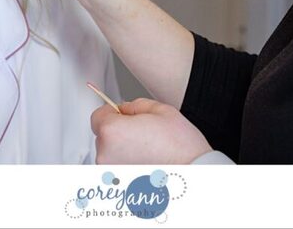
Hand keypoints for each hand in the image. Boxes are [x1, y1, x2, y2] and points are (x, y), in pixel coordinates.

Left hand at [90, 98, 211, 163]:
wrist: (194, 175)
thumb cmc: (181, 148)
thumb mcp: (160, 110)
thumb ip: (135, 105)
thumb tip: (124, 109)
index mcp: (112, 131)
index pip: (98, 115)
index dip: (113, 113)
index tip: (122, 115)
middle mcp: (106, 154)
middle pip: (103, 135)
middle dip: (119, 131)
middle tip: (142, 133)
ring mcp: (111, 173)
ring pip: (110, 154)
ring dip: (122, 150)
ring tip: (147, 150)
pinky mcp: (118, 187)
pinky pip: (117, 169)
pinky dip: (127, 166)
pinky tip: (146, 163)